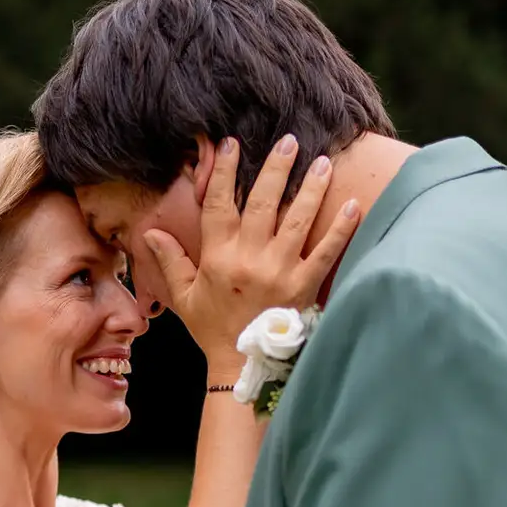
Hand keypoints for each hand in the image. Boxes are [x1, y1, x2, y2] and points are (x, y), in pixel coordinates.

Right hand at [145, 135, 360, 375]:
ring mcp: (280, 270)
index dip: (224, 172)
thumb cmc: (213, 329)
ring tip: (322, 161)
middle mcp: (249, 258)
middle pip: (264, 201)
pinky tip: (353, 205)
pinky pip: (326, 252)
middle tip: (288, 140)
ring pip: (298, 219)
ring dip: (311, 187)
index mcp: (219, 257)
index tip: (231, 145)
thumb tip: (152, 232)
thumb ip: (171, 261)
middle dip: (276, 167)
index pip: (220, 204)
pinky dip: (340, 229)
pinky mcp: (304, 285)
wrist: (241, 365)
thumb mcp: (184, 296)